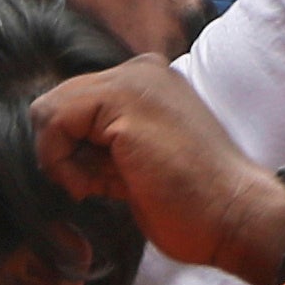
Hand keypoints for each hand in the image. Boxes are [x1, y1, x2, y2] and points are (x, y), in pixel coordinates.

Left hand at [32, 52, 284, 284]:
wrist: (235, 214)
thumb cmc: (192, 202)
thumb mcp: (137, 159)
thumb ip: (103, 141)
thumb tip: (52, 145)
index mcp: (147, 81)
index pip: (74, 104)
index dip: (72, 149)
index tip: (104, 180)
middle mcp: (140, 69)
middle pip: (57, 104)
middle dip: (64, 152)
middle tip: (99, 186)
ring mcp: (132, 79)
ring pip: (49, 110)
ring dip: (61, 159)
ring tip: (101, 185)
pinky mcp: (122, 100)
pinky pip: (54, 122)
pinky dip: (61, 162)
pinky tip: (96, 185)